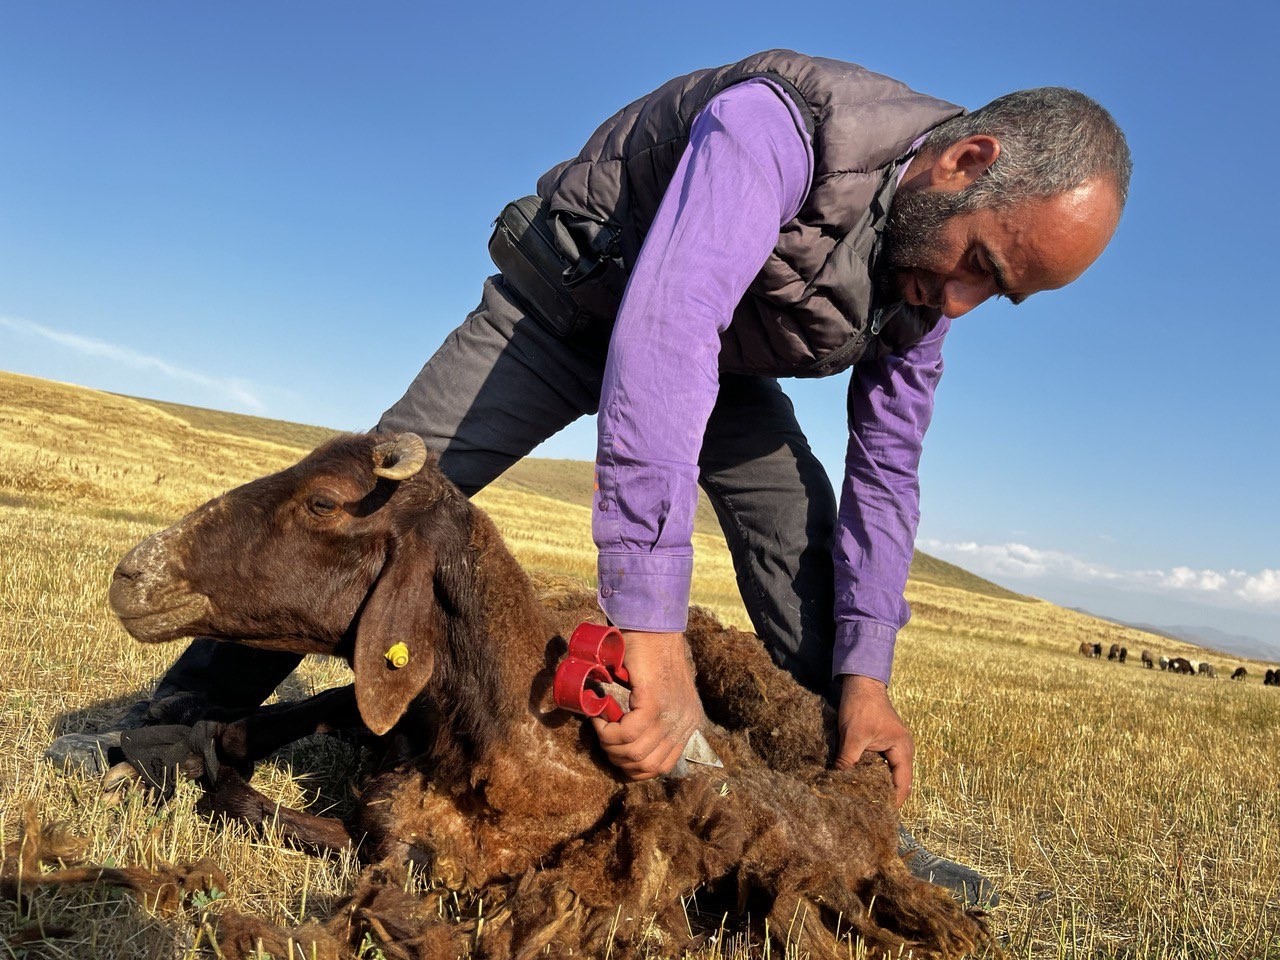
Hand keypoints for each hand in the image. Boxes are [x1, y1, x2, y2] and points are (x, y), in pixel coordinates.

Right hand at [591, 630, 704, 780]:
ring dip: (610, 744)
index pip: (662, 766)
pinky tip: (600, 718)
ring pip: (635, 752)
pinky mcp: (655, 701)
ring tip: (601, 725)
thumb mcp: (662, 692)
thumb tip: (628, 743)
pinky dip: (608, 731)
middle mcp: (684, 722)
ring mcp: (671, 713)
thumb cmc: (650, 654)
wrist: (652, 624)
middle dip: (618, 758)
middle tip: (604, 735)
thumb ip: (654, 717)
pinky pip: (628, 733)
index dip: (633, 767)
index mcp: (688, 723)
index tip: (615, 750)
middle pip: (647, 765)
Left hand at [833, 674, 913, 807]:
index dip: (892, 801)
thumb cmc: (861, 706)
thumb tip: (838, 782)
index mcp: (902, 749)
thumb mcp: (853, 735)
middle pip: (896, 781)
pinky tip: (857, 782)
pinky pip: (879, 764)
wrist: (860, 682)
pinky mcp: (881, 743)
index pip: (902, 784)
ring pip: (886, 773)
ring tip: (862, 801)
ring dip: (875, 784)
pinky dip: (870, 773)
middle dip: (884, 796)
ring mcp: (892, 747)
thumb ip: (848, 761)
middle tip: (868, 812)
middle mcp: (901, 750)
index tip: (879, 816)